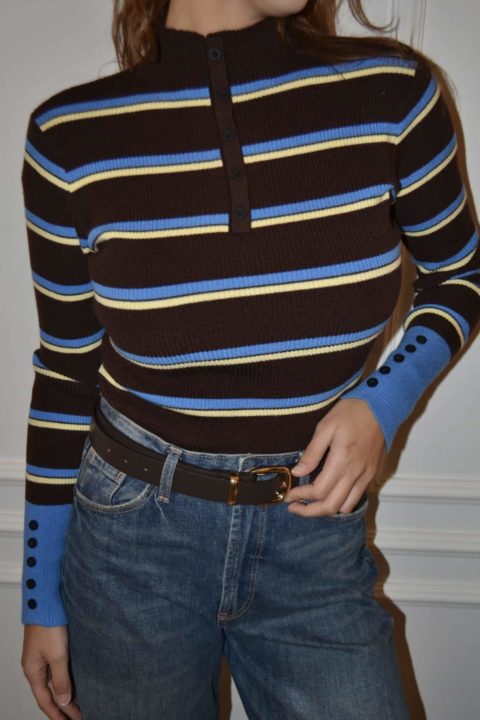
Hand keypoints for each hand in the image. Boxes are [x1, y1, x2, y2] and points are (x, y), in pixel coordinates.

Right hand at [21, 624, 80, 719]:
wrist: (46, 602)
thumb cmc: (48, 625)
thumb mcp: (57, 655)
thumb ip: (61, 680)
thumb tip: (63, 702)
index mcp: (33, 671)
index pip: (45, 701)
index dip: (57, 714)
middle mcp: (36, 667)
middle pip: (49, 693)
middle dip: (63, 707)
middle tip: (78, 716)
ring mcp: (42, 657)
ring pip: (54, 682)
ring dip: (65, 693)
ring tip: (79, 704)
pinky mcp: (50, 648)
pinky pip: (57, 670)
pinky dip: (66, 679)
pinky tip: (75, 683)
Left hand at [284, 398, 386, 515]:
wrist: (381, 407)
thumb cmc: (352, 412)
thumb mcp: (325, 427)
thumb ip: (312, 452)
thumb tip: (297, 472)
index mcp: (342, 461)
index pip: (319, 491)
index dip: (300, 496)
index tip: (288, 494)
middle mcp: (356, 473)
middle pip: (332, 506)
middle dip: (310, 512)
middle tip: (294, 507)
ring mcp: (367, 476)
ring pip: (346, 507)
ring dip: (327, 509)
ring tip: (311, 503)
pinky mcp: (373, 474)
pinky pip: (357, 497)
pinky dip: (342, 502)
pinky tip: (331, 492)